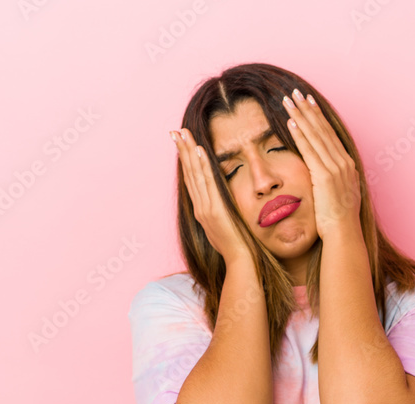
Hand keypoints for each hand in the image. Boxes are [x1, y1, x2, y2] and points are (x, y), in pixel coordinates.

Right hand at [171, 128, 250, 261]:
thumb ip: (221, 211)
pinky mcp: (214, 211)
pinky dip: (202, 167)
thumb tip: (220, 202)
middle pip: (189, 174)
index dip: (185, 161)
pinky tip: (199, 151)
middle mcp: (200, 207)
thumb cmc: (236, 245)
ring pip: (194, 175)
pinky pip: (208, 184)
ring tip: (183, 134)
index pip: (191, 180)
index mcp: (202, 209)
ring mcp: (205, 208)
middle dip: (182, 151)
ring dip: (189, 153)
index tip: (181, 143)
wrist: (240, 260)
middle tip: (175, 131)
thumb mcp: (225, 225)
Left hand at [282, 89, 361, 239]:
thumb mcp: (336, 196)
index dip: (318, 117)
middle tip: (296, 93)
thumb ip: (329, 182)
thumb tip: (321, 178)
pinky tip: (291, 122)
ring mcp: (336, 168)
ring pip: (316, 136)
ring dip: (301, 116)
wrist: (344, 234)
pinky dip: (301, 134)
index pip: (329, 135)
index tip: (308, 103)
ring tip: (289, 101)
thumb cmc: (338, 222)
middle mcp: (343, 163)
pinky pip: (310, 150)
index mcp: (347, 165)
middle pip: (323, 130)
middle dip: (308, 109)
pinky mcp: (325, 176)